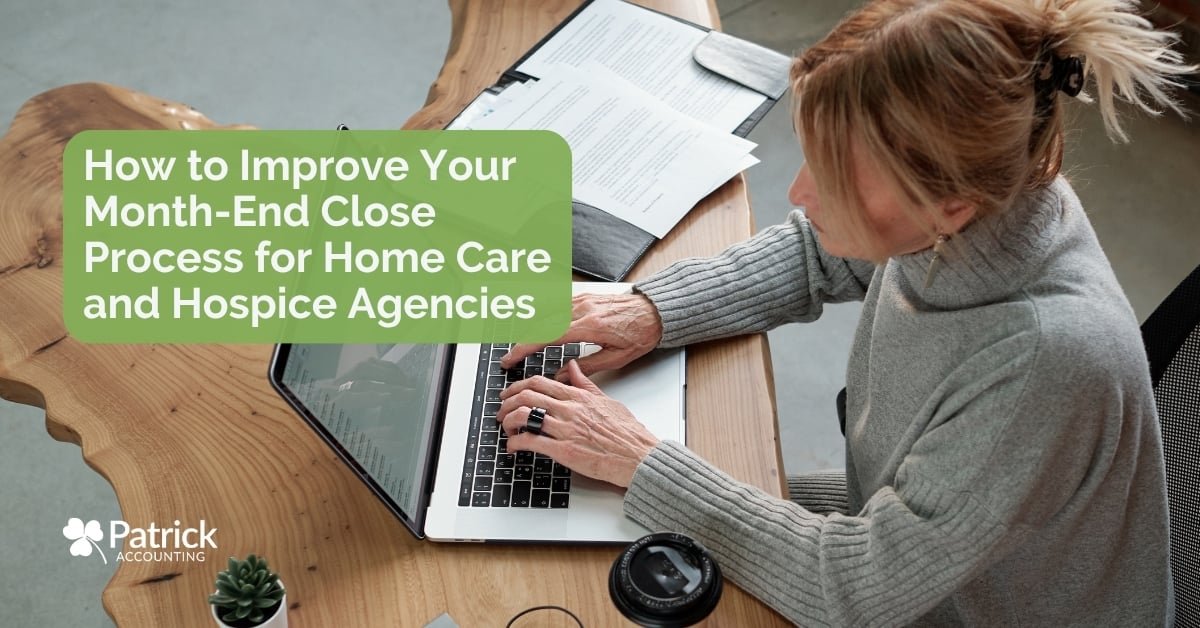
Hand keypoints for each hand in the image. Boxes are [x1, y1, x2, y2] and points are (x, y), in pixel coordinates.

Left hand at [497, 360, 657, 487]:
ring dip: (508, 422)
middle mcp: (570, 409)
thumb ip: (586, 384)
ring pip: (525, 416)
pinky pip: (531, 442)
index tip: (509, 394)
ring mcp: (566, 429)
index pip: (540, 382)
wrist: (639, 456)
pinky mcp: (564, 450)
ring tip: (507, 429)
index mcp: (579, 397)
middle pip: (527, 396)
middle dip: (507, 403)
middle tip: (501, 411)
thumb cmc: (628, 433)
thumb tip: (573, 367)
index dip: (518, 387)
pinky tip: (513, 447)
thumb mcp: (607, 400)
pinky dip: (515, 443)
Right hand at [500, 292, 662, 380]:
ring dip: (531, 330)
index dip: (525, 349)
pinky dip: (544, 319)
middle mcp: (582, 308)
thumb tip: (561, 377)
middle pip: (540, 324)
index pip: (547, 336)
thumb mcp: (617, 358)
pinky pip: (556, 306)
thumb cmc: (641, 332)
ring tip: (522, 348)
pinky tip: (539, 329)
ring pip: (545, 313)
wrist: (656, 310)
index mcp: (589, 325)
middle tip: (511, 358)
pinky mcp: (584, 297)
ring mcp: (582, 300)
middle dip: (522, 342)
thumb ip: (586, 368)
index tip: (511, 359)